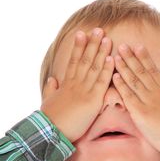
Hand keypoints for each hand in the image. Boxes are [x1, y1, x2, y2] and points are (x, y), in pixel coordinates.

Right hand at [41, 27, 113, 142]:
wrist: (50, 132)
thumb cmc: (49, 119)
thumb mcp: (48, 101)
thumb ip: (50, 89)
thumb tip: (51, 79)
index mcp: (66, 84)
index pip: (74, 61)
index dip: (78, 47)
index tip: (82, 33)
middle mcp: (75, 84)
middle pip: (85, 59)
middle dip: (92, 44)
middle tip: (98, 29)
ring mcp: (84, 91)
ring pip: (94, 67)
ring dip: (100, 51)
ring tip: (106, 37)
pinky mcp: (92, 101)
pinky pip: (101, 82)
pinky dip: (107, 70)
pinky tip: (111, 58)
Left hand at [112, 43, 159, 154]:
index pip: (154, 70)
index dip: (145, 57)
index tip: (138, 46)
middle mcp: (157, 93)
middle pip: (141, 71)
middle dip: (131, 58)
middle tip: (122, 45)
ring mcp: (148, 102)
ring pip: (133, 81)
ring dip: (123, 67)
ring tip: (116, 56)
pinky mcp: (141, 113)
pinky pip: (128, 96)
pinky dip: (121, 85)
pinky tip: (114, 76)